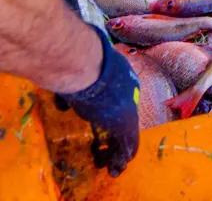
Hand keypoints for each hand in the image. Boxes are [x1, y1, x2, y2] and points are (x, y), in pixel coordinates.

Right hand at [60, 29, 138, 177]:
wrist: (85, 65)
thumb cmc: (77, 63)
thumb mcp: (76, 76)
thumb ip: (73, 90)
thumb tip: (63, 102)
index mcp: (120, 74)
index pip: (119, 97)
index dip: (109, 113)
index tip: (99, 122)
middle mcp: (129, 89)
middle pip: (124, 115)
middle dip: (114, 133)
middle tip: (99, 147)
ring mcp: (129, 106)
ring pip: (126, 134)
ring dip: (115, 151)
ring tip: (102, 162)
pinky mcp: (127, 123)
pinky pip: (128, 146)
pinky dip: (119, 158)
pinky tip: (112, 167)